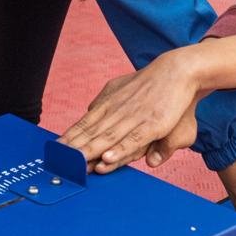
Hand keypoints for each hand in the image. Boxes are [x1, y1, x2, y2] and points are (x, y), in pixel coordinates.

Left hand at [60, 50, 201, 172]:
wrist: (179, 71)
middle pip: (92, 133)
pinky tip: (106, 159)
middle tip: (59, 161)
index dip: (70, 137)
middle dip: (74, 149)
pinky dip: (119, 150)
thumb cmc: (151, 83)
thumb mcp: (121, 87)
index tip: (55, 148)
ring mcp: (134, 118)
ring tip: (76, 164)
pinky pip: (132, 140)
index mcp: (109, 104)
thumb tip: (90, 109)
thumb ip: (106, 100)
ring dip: (91, 152)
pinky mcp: (152, 125)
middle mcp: (118, 111)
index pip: (85, 123)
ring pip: (108, 138)